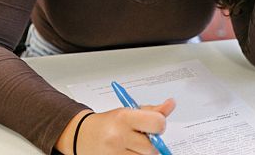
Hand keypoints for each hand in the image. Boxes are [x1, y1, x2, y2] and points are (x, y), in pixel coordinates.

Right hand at [56, 99, 175, 154]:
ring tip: (133, 146)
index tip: (156, 126)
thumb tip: (171, 104)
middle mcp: (118, 136)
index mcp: (124, 117)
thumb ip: (152, 110)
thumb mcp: (129, 111)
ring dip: (143, 153)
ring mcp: (114, 153)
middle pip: (152, 147)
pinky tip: (128, 151)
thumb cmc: (109, 123)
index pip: (157, 123)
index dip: (160, 125)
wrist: (83, 135)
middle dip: (150, 143)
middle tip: (141, 137)